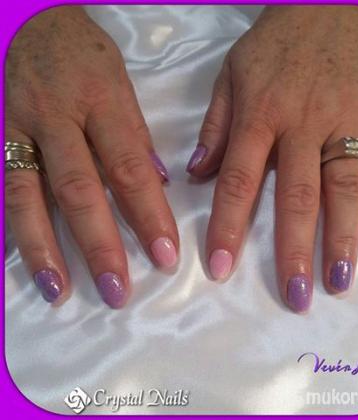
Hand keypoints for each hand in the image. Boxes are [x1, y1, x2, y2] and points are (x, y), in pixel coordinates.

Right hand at [6, 7, 178, 307]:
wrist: (30, 20)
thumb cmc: (86, 57)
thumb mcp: (122, 87)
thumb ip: (137, 138)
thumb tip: (158, 185)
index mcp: (102, 103)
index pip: (130, 168)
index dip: (149, 215)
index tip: (165, 256)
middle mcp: (58, 119)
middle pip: (81, 189)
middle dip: (100, 244)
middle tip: (118, 290)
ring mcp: (18, 129)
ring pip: (30, 196)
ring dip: (45, 248)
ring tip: (60, 292)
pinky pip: (4, 188)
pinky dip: (13, 228)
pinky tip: (27, 260)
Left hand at [187, 6, 357, 311]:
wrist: (323, 6)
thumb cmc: (271, 47)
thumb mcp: (230, 76)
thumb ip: (214, 127)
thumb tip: (196, 174)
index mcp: (260, 114)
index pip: (239, 179)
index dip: (228, 225)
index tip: (221, 268)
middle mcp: (304, 124)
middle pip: (297, 194)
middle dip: (294, 247)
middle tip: (295, 294)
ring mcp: (345, 121)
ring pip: (345, 185)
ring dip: (344, 236)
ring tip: (339, 281)